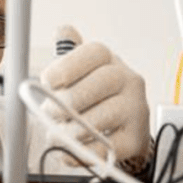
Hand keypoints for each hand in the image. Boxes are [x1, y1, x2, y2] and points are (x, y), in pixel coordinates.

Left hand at [39, 26, 150, 166]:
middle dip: (66, 101)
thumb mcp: (80, 71)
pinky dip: (80, 152)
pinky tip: (69, 150)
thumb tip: (62, 30)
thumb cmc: (94, 96)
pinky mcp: (135, 138)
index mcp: (110, 60)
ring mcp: (135, 109)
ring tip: (55, 133)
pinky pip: (104, 148)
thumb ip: (67, 53)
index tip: (46, 81)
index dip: (67, 66)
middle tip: (48, 113)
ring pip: (99, 119)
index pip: (93, 53)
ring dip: (69, 130)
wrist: (125, 127)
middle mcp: (129, 80)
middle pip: (99, 84)